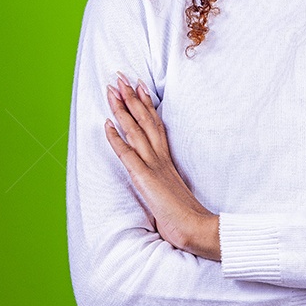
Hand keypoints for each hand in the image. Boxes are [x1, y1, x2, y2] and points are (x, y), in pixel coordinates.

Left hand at [104, 72, 219, 259]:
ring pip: (135, 129)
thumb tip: (161, 186)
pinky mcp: (144, 177)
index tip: (140, 85)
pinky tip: (107, 124)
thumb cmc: (187, 218)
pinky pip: (127, 153)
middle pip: (145, 120)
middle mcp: (161, 158)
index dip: (146, 105)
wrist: (198, 229)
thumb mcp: (174, 195)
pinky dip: (116, 137)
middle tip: (121, 76)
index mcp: (167, 161)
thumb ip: (166, 185)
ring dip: (122, 108)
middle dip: (131, 97)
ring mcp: (153, 165)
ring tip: (113, 89)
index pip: (156, 125)